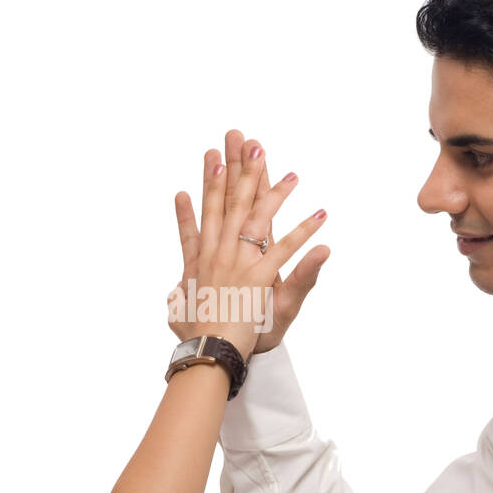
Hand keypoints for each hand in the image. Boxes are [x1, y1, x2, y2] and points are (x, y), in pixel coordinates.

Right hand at [168, 131, 327, 359]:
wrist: (205, 352)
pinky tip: (319, 216)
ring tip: (289, 171)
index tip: (211, 159)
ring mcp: (240, 262)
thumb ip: (179, 294)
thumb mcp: (180, 309)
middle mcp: (219, 253)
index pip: (207, 214)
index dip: (210, 185)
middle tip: (242, 139)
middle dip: (237, 170)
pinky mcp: (261, 277)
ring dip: (273, 191)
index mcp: (202, 258)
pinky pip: (286, 250)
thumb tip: (173, 289)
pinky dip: (304, 233)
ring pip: (257, 218)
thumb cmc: (192, 335)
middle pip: (230, 204)